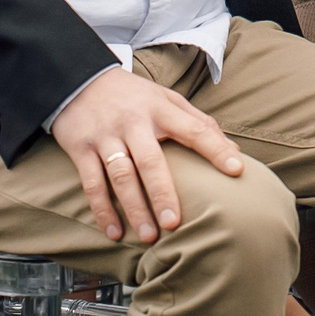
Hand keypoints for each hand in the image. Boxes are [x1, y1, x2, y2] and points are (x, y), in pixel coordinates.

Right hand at [50, 66, 246, 244]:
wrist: (78, 79)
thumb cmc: (134, 96)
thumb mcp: (166, 99)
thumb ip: (198, 123)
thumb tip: (235, 150)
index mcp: (161, 108)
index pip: (194, 129)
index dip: (216, 149)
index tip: (236, 170)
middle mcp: (133, 121)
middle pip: (151, 160)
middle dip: (163, 193)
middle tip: (175, 223)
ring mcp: (106, 135)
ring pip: (121, 175)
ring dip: (135, 208)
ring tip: (149, 236)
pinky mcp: (81, 147)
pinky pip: (92, 182)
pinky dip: (102, 209)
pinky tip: (114, 232)